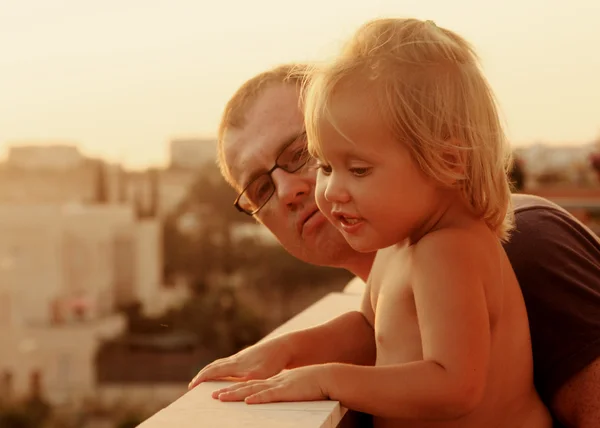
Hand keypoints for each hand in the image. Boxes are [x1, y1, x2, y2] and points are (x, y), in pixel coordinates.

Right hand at [188, 336, 292, 389]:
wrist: (285, 347)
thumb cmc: (273, 362)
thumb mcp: (259, 376)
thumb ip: (243, 384)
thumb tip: (228, 393)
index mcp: (235, 364)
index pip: (212, 371)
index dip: (201, 379)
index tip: (191, 387)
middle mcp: (236, 359)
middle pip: (214, 366)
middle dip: (202, 375)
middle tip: (193, 384)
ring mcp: (242, 356)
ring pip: (222, 363)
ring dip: (211, 370)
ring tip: (205, 378)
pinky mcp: (249, 356)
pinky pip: (229, 362)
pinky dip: (221, 368)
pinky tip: (226, 372)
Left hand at [213, 365, 330, 403]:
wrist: (327, 376)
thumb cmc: (315, 384)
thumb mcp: (297, 388)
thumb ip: (287, 392)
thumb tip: (282, 396)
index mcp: (276, 382)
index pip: (253, 385)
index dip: (237, 389)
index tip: (223, 392)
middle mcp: (273, 382)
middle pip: (247, 387)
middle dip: (229, 391)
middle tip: (213, 396)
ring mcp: (279, 386)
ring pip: (253, 390)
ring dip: (236, 394)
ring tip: (221, 398)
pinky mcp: (286, 391)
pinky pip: (269, 395)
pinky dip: (257, 398)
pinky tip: (247, 401)